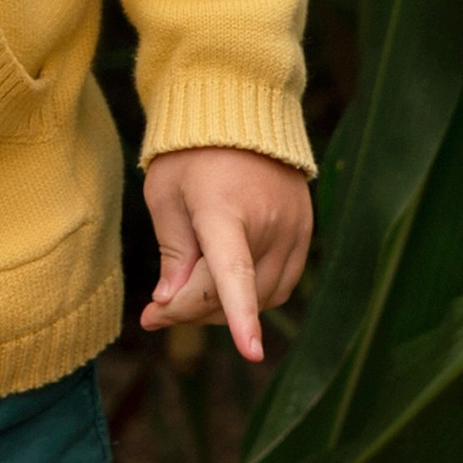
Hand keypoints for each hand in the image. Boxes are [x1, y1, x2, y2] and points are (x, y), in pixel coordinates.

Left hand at [140, 145, 312, 363]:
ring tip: (188, 292)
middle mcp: (267, 222)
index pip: (233, 272)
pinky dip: (253, 296)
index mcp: (224, 209)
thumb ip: (171, 251)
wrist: (240, 110)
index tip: (251, 352)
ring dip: (224, 307)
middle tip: (156, 312)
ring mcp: (293, 228)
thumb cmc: (191, 153)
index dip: (241, 316)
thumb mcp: (164, 195)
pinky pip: (281, 285)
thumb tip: (170, 303)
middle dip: (192, 310)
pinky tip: (224, 284)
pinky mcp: (306, 232)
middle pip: (235, 293)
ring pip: (261, 297)